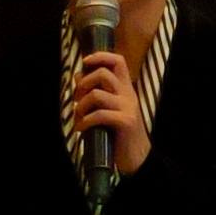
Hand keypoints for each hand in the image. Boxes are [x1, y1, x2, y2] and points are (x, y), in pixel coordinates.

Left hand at [67, 45, 151, 174]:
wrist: (138, 158)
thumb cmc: (119, 133)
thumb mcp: (110, 109)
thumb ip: (97, 93)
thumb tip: (78, 78)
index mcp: (125, 89)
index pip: (118, 61)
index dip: (100, 56)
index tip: (85, 62)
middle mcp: (128, 95)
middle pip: (103, 73)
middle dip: (83, 83)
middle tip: (78, 98)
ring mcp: (127, 108)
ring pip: (96, 94)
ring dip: (81, 106)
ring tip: (79, 117)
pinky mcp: (125, 122)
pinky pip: (98, 115)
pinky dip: (84, 122)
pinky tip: (82, 129)